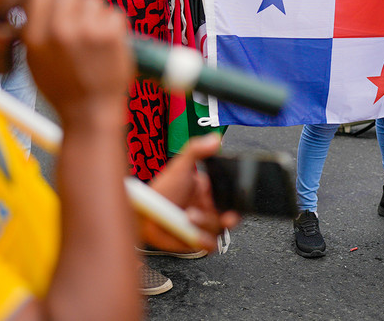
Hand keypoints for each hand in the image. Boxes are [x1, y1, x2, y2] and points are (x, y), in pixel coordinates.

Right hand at [22, 0, 134, 129]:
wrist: (90, 114)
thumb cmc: (64, 91)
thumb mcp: (34, 63)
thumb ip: (34, 31)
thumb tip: (38, 5)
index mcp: (35, 37)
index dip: (52, 2)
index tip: (60, 12)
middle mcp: (58, 30)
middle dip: (75, 6)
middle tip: (81, 26)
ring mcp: (86, 31)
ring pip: (93, 1)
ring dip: (96, 15)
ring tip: (95, 39)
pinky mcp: (111, 35)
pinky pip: (114, 14)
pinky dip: (114, 26)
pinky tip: (109, 44)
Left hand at [143, 134, 240, 252]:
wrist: (144, 213)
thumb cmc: (161, 190)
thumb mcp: (180, 166)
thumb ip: (197, 150)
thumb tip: (216, 138)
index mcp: (210, 191)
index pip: (232, 197)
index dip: (239, 201)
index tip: (238, 200)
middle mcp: (209, 209)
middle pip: (231, 217)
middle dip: (231, 218)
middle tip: (227, 217)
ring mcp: (203, 226)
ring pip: (219, 231)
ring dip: (206, 224)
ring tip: (189, 216)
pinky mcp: (195, 241)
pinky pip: (209, 245)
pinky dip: (204, 240)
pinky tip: (192, 231)